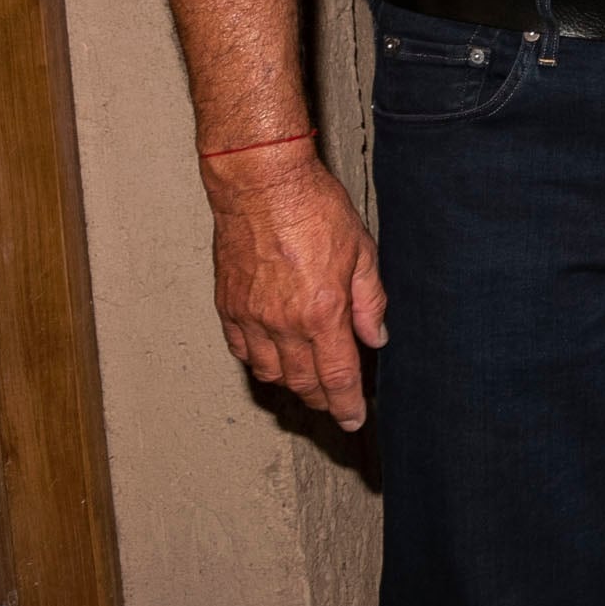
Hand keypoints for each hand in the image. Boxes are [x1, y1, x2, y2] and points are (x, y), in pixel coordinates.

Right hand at [205, 143, 389, 430]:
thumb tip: (376, 339)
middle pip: (302, 382)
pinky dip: (260, 362)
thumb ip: (370, 302)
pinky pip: (243, 351)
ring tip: (308, 382)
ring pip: (270, 373)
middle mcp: (283, 324)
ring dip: (291, 384)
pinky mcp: (228, 306)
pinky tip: (274, 358)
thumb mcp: (362, 252)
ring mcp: (251, 317)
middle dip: (322, 399)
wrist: (261, 185)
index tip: (353, 420)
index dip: (346, 405)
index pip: (337, 377)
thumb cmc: (315, 210)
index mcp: (322, 313)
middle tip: (335, 403)